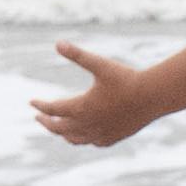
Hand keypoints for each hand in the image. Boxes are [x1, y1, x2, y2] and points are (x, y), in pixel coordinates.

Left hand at [29, 41, 154, 147]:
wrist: (154, 96)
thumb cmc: (127, 78)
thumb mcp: (100, 64)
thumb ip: (78, 55)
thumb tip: (58, 43)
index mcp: (81, 107)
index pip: (52, 110)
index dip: (40, 106)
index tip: (32, 102)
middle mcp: (89, 124)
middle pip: (59, 129)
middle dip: (47, 123)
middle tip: (39, 117)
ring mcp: (101, 133)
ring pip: (75, 139)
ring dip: (63, 134)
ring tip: (59, 128)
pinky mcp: (114, 137)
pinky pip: (94, 142)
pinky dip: (84, 139)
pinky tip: (85, 135)